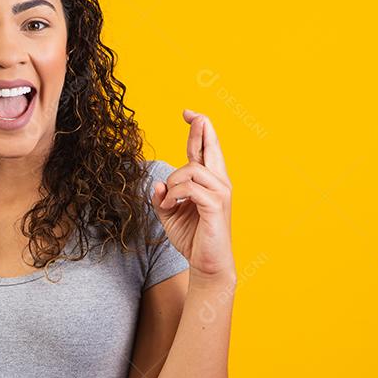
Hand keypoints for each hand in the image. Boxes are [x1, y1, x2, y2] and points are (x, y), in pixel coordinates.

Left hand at [150, 109, 234, 281]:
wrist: (207, 264)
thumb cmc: (192, 238)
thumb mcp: (170, 214)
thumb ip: (162, 197)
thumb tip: (156, 183)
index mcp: (209, 182)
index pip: (206, 149)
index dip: (199, 129)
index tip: (189, 113)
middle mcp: (219, 182)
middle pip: (211, 147)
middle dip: (201, 128)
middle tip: (191, 113)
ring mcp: (220, 193)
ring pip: (191, 169)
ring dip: (172, 183)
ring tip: (168, 203)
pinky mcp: (216, 205)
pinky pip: (189, 188)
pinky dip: (174, 195)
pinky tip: (169, 207)